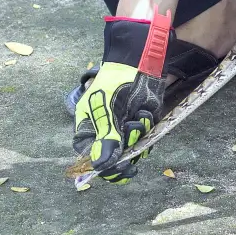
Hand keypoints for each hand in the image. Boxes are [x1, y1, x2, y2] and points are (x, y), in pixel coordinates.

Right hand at [73, 10, 171, 183]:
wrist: (139, 64)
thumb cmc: (115, 82)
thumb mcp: (105, 108)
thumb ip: (106, 136)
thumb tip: (101, 165)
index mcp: (89, 128)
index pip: (90, 156)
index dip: (102, 166)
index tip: (115, 170)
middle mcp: (106, 132)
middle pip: (113, 158)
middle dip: (124, 157)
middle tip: (131, 162)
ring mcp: (124, 129)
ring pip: (132, 149)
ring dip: (137, 138)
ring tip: (136, 119)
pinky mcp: (141, 125)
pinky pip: (145, 138)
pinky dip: (146, 128)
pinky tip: (144, 113)